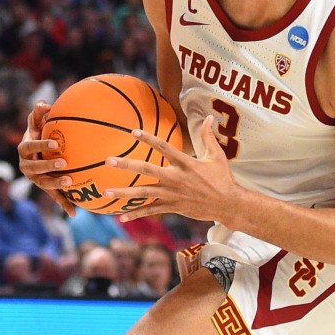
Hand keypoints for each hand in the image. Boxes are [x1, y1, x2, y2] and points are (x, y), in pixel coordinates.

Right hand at [17, 101, 76, 215]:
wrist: (36, 152)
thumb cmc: (37, 133)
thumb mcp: (35, 123)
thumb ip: (37, 113)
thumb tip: (44, 104)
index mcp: (24, 149)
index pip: (29, 146)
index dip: (41, 145)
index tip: (56, 144)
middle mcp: (26, 166)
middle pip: (35, 168)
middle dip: (48, 166)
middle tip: (64, 163)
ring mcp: (35, 179)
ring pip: (44, 184)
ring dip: (56, 184)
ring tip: (69, 182)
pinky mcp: (45, 189)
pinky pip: (55, 197)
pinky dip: (64, 205)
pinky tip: (75, 213)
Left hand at [106, 116, 235, 223]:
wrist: (228, 205)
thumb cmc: (222, 178)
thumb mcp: (216, 155)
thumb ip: (208, 136)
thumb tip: (208, 116)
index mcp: (185, 163)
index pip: (163, 147)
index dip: (148, 138)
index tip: (133, 132)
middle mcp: (176, 178)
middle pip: (147, 169)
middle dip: (127, 164)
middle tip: (109, 161)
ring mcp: (172, 194)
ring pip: (144, 193)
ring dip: (124, 193)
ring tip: (106, 192)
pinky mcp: (172, 207)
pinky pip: (151, 211)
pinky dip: (136, 214)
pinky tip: (121, 217)